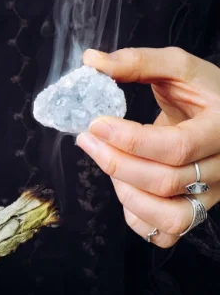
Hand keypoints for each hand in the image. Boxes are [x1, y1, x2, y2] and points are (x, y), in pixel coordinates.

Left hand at [77, 47, 219, 247]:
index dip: (129, 139)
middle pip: (166, 182)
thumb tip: (91, 61)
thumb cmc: (202, 92)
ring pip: (171, 218)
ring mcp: (212, 195)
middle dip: (116, 163)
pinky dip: (138, 217)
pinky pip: (168, 233)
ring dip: (127, 194)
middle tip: (87, 140)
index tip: (95, 123)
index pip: (176, 147)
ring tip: (108, 164)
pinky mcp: (198, 210)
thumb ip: (137, 62)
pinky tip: (126, 188)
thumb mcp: (178, 67)